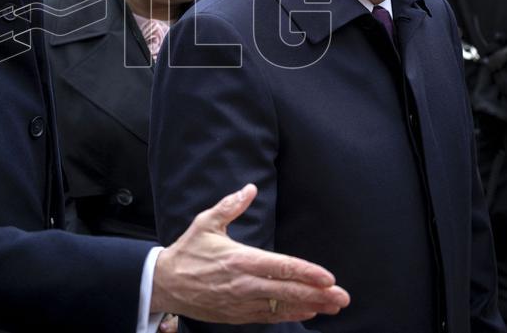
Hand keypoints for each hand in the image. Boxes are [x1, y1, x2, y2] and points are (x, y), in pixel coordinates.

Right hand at [151, 184, 349, 323]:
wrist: (165, 283)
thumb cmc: (188, 251)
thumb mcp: (206, 223)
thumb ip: (231, 206)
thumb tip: (250, 189)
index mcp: (239, 259)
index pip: (280, 267)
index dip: (306, 272)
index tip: (327, 277)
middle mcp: (243, 284)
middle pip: (287, 291)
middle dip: (318, 294)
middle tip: (342, 297)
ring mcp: (241, 302)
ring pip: (281, 307)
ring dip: (309, 307)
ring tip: (333, 307)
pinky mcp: (237, 314)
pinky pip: (268, 317)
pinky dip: (289, 315)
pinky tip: (307, 311)